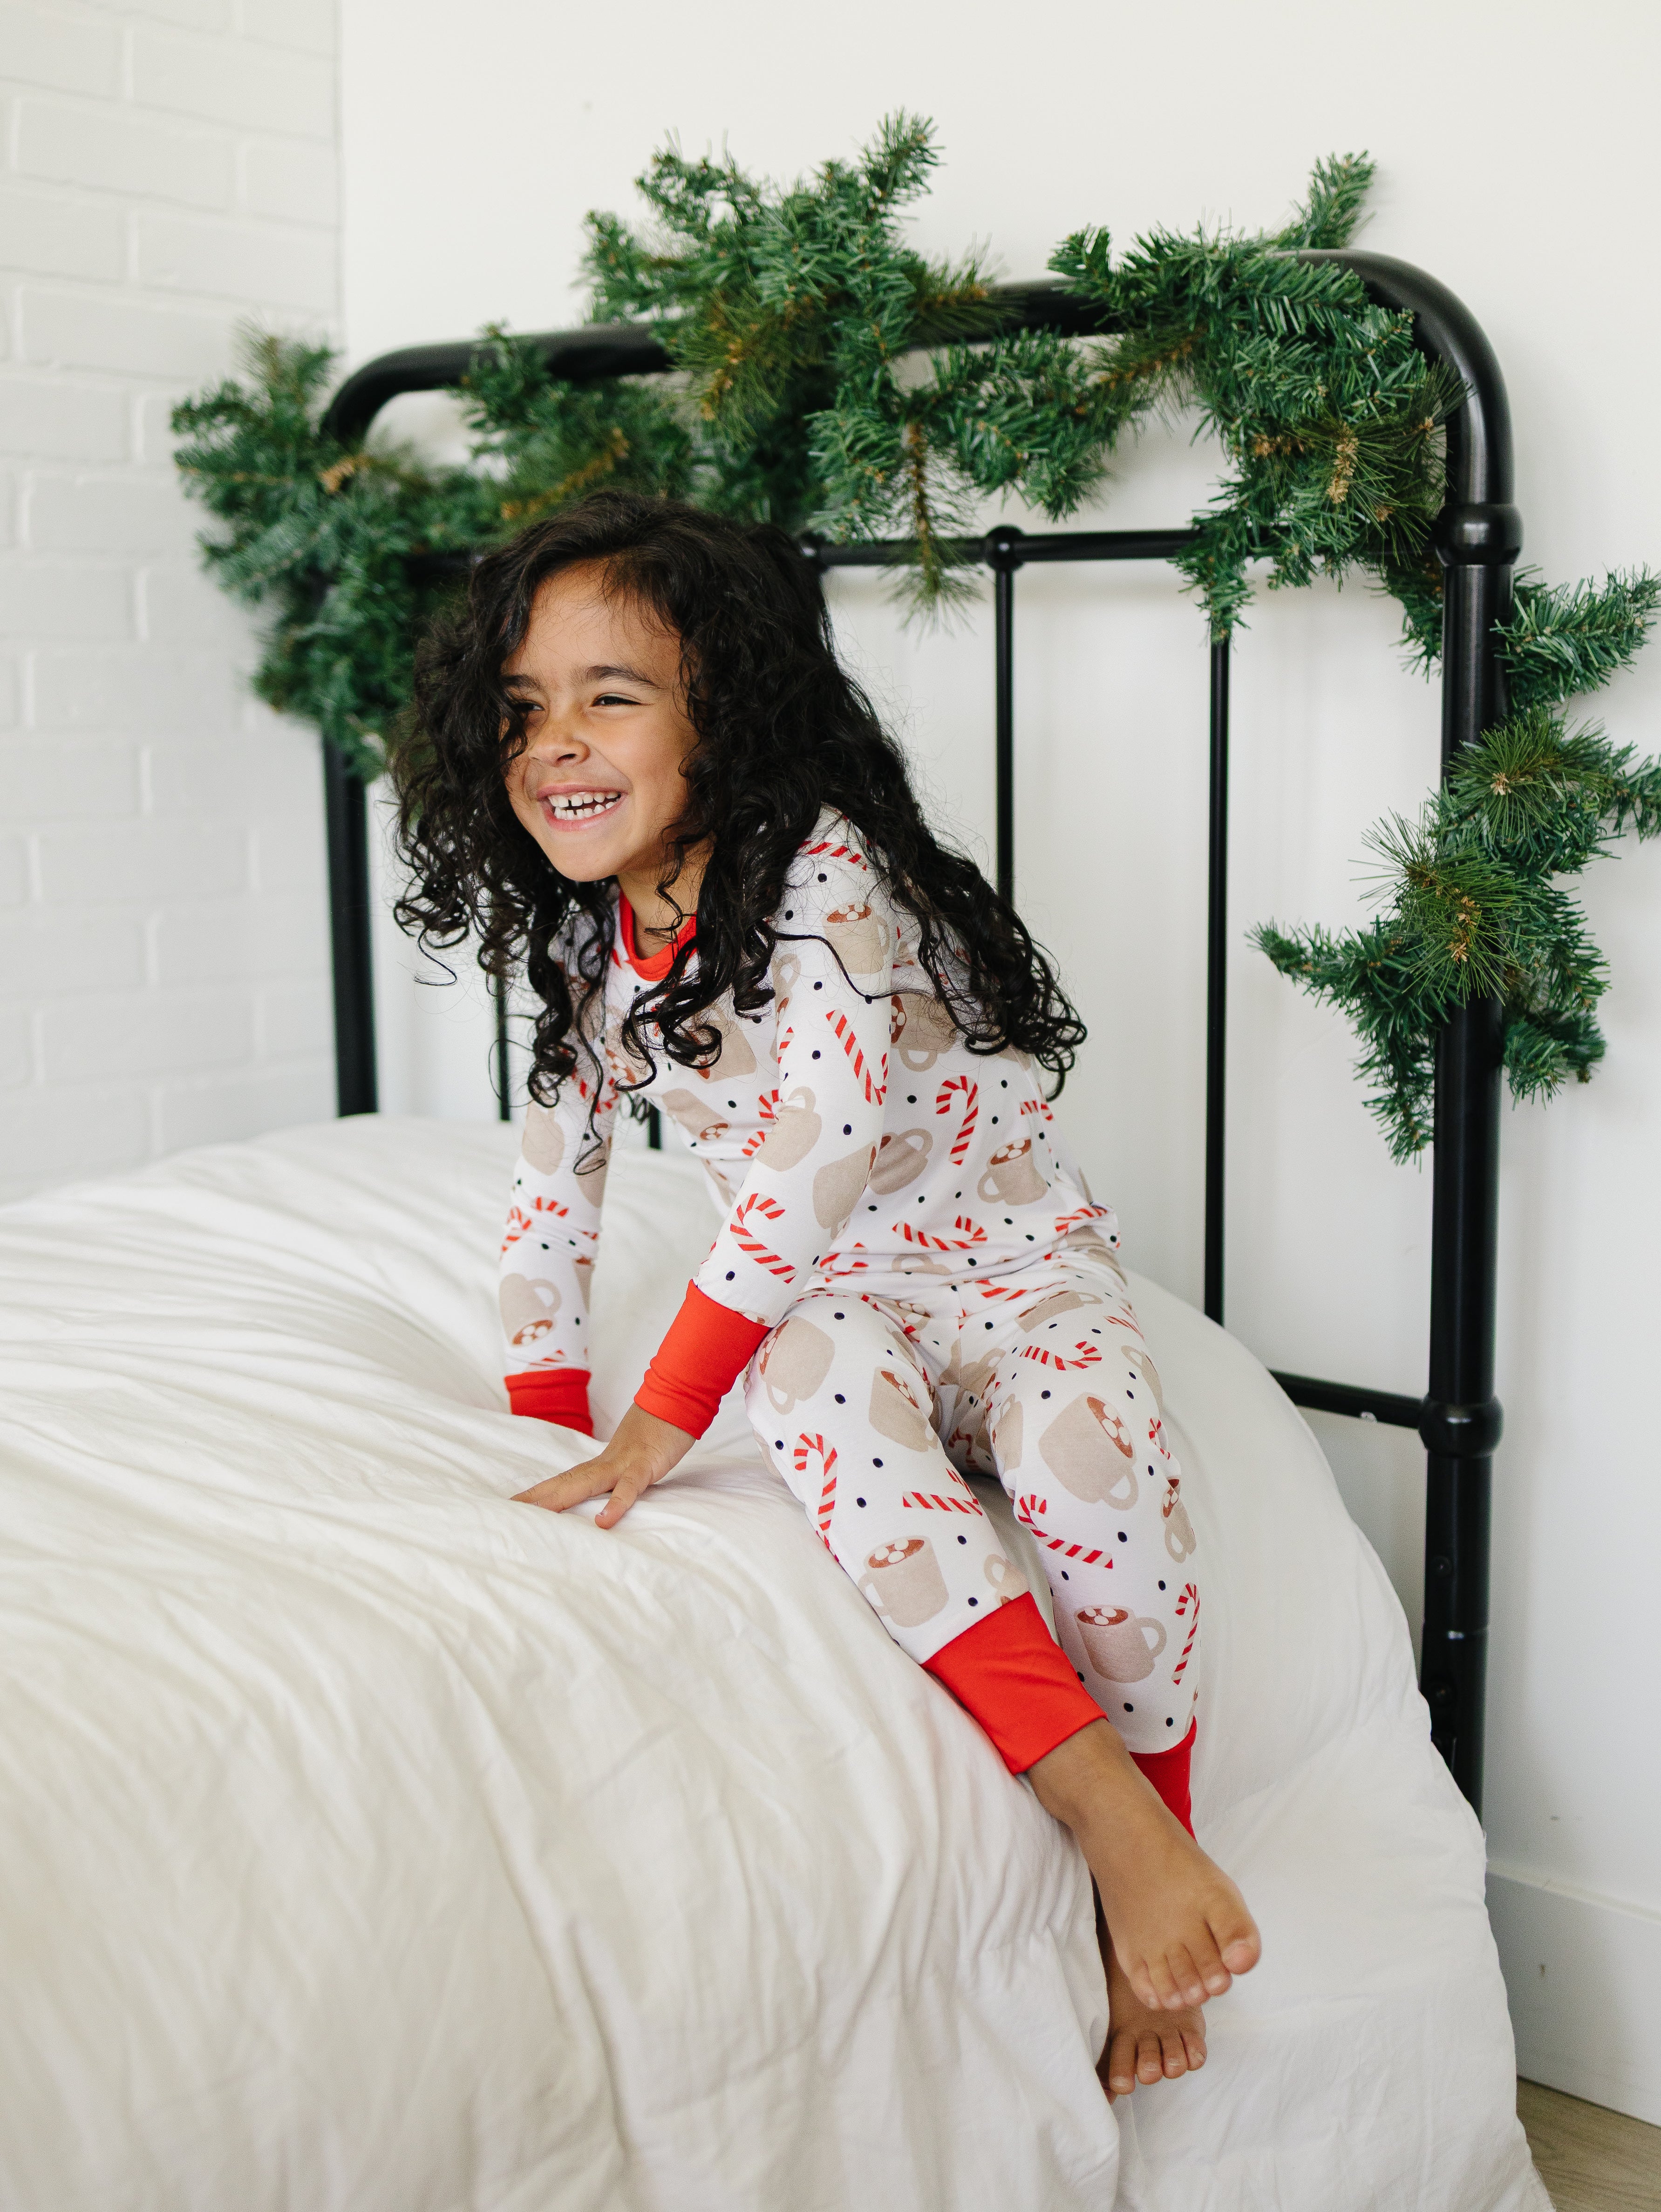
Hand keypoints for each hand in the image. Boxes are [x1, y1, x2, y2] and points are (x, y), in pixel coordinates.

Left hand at [513, 1402, 694, 1528]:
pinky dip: (616, 1505)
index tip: (514, 1505)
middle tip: (507, 1511)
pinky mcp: (644, 1466)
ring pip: (585, 1485)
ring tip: (534, 1516)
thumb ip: (619, 1473)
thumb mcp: (634, 1457)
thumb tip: (607, 1488)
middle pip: (565, 1483)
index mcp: (601, 1465)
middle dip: (536, 1499)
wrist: (676, 1400)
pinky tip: (604, 1523)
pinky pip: (629, 1489)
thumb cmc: (656, 1431)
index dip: (539, 1493)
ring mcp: (622, 1464)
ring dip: (558, 1500)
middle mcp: (605, 1464)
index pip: (564, 1481)